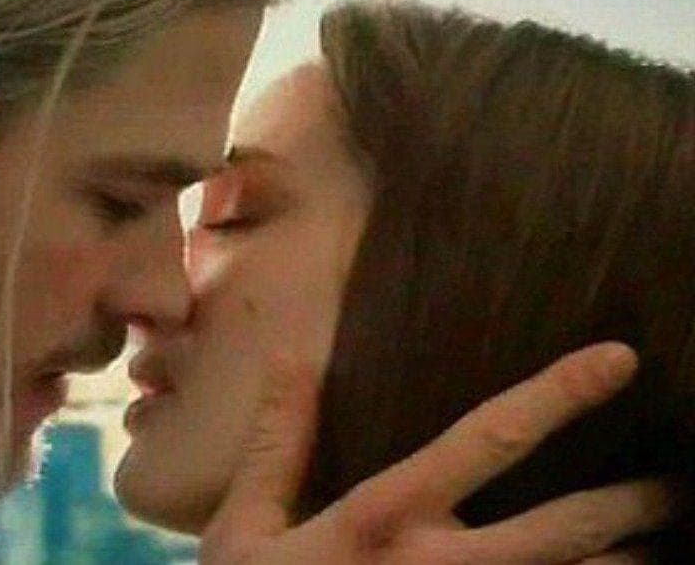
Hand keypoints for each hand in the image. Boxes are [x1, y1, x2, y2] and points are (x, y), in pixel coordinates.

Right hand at [201, 343, 678, 563]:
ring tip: (667, 549)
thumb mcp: (246, 523)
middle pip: (562, 530)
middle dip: (629, 506)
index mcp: (386, 517)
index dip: (557, 396)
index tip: (618, 359)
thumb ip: (278, 439)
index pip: (486, 440)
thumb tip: (292, 353)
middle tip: (676, 487)